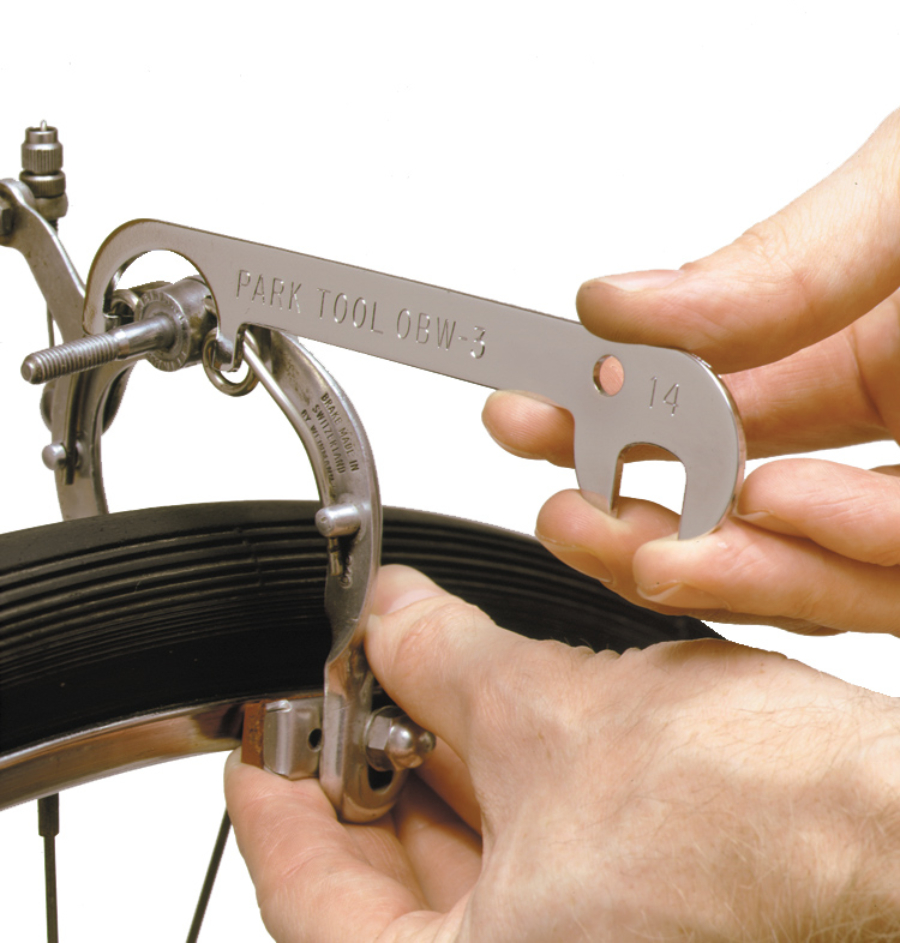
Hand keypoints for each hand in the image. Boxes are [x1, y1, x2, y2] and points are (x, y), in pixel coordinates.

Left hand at [225, 566, 899, 940]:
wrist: (896, 821)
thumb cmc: (767, 821)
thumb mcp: (553, 713)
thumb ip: (442, 659)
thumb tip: (388, 621)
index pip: (305, 900)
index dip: (270, 796)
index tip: (257, 737)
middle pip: (377, 887)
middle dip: (357, 771)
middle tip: (337, 693)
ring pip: (453, 874)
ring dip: (425, 773)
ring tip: (405, 690)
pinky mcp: (619, 924)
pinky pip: (518, 866)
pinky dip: (490, 793)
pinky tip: (483, 723)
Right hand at [484, 109, 899, 634]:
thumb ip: (768, 268)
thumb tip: (619, 302)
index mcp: (845, 333)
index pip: (690, 385)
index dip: (598, 400)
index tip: (522, 404)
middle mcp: (879, 425)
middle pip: (724, 487)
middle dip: (628, 502)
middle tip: (557, 503)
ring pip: (797, 552)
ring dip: (710, 552)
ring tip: (629, 538)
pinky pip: (889, 575)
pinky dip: (826, 556)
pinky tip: (771, 514)